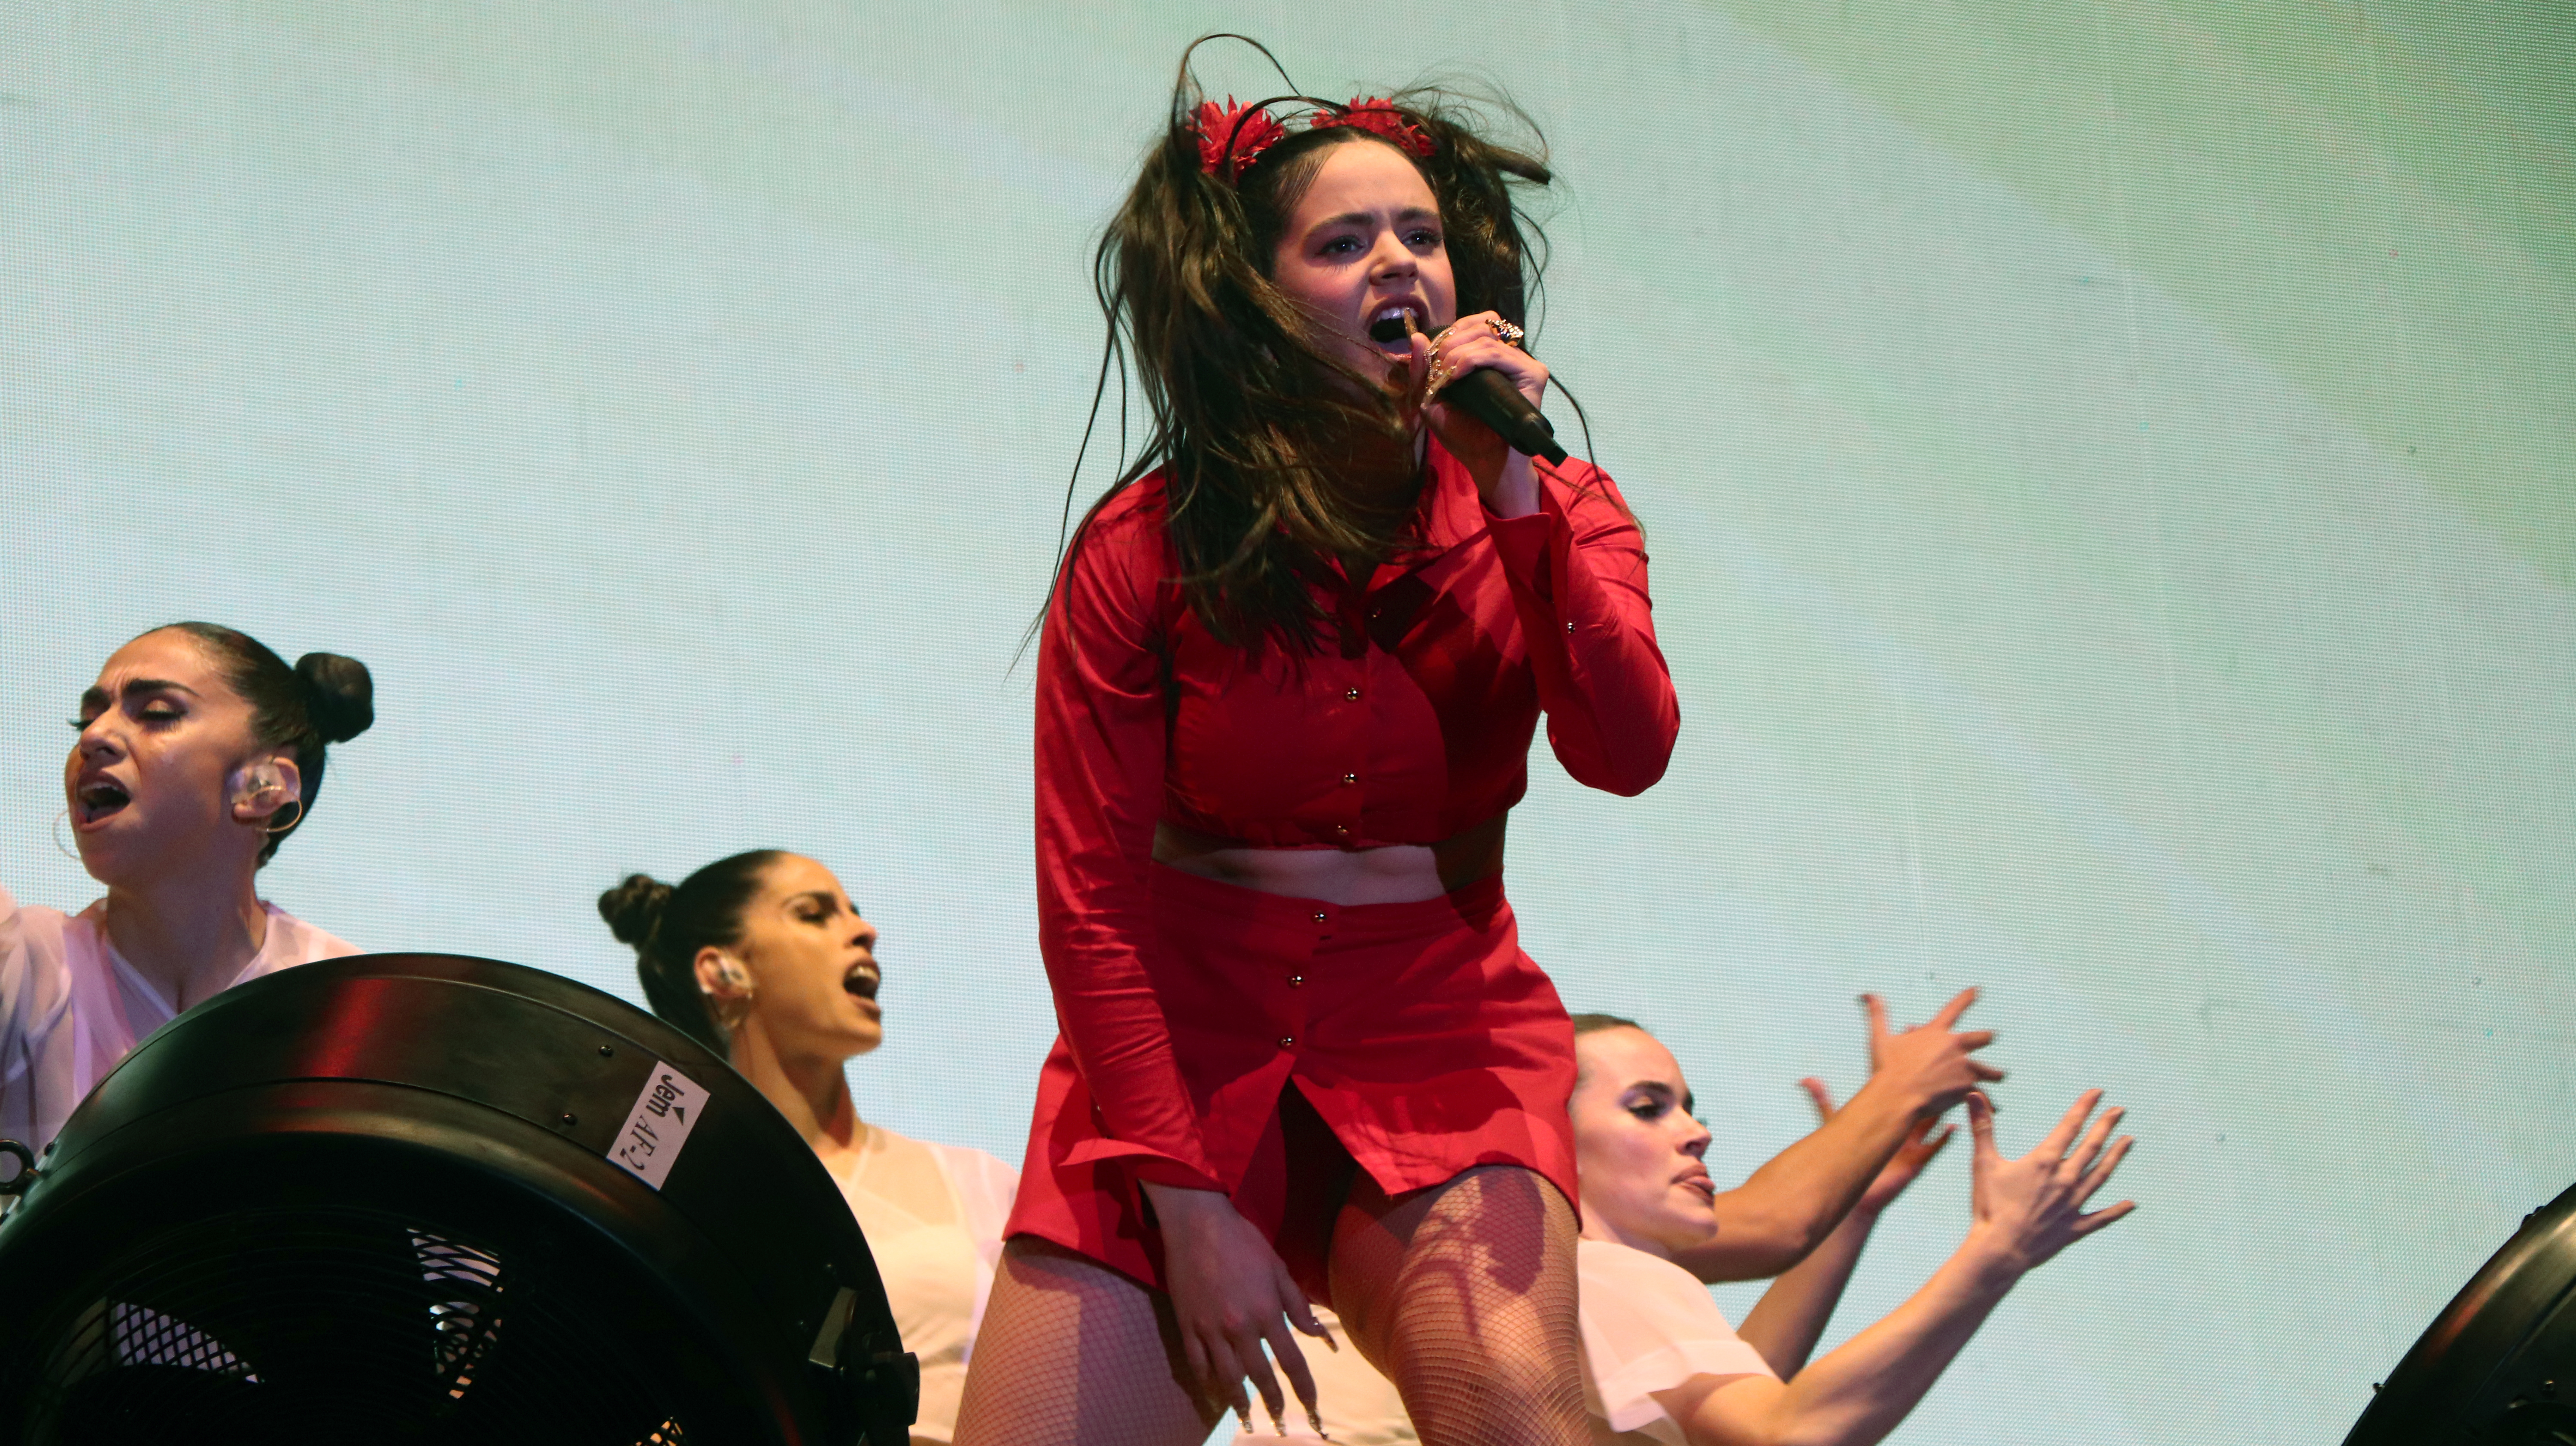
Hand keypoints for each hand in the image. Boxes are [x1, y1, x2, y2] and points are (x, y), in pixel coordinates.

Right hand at [1142, 1182, 1332, 1428]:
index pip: (1292, 1362)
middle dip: (1274, 1403)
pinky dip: (1207, 1384)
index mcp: (1267, 1312)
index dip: (1304, 1389)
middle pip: (1260, 1377)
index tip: (1313, 1409)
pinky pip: (1197, 1364)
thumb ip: (1298, 1306)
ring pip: (1227, 1378)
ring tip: (1248, 1418)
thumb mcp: (1278, 1268)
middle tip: (1281, 1422)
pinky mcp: (1187, 1326)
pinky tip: (1215, 1394)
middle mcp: (1240, 1327)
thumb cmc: (1243, 1241)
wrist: (1197, 1224)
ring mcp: (1210, 1330)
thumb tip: (1320, 1337)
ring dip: (1239, 1402)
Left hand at [1402, 310, 1547, 514]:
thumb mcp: (1431, 399)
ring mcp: (1523, 364)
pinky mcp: (1533, 374)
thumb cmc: (1462, 434)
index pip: (1476, 323)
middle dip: (1452, 341)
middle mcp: (1510, 356)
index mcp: (1491, 357)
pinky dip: (1472, 359)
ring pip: (1486, 337)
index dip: (1453, 332)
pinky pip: (1498, 354)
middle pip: (1482, 323)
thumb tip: (1417, 336)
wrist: (1485, 461)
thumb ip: (1422, 369)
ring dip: (1457, 353)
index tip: (1435, 356)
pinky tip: (1458, 376)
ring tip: (1447, 376)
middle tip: (1439, 367)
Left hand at [1802, 1076, 1952, 1216]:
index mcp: (1885, 1116)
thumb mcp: (1834, 1124)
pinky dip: (1944, 1139)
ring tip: (1955, 1090)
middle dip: (1929, 1082)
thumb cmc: (1844, 1157)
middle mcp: (1899, 1127)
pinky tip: (1953, 1128)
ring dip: (1942, 1107)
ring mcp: (1909, 1144)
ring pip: (1931, 1121)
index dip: (1904, 1069)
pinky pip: (1934, 1148)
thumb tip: (1803, 1078)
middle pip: (1918, 1100)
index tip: (1911, 1048)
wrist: (1852, 1189)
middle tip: (1940, 1062)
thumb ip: (1822, 1101)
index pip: (1897, 1088)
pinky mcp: (1914, 1162)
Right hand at [1862, 987, 2004, 1121]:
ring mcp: (1963, 1067)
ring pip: (1990, 1069)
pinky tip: (1996, 1107)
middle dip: (1986, 1037)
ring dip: (1994, 1073)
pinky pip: (1985, 1095)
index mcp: (1935, 1032)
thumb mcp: (1879, 1038)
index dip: (1967, 997)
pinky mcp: (1967, 1087)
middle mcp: (1954, 1046)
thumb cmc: (1887, 1068)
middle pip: (1982, 1037)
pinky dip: (1989, 1101)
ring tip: (1999, 1075)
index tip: (1978, 989)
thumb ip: (1877, 1013)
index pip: (1954, 1008)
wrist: (1897, 1096)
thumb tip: (1867, 994)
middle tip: (1991, 1037)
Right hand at [1962, 1089, 2134, 1275]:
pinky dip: (2116, 1210)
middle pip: (2091, 1147)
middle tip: (2119, 1110)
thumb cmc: (1989, 1206)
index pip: (2069, 1127)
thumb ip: (1982, 1127)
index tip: (2098, 1092)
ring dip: (2115, 1156)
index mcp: (2044, 1162)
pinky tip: (2131, 1204)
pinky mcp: (2074, 1227)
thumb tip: (1973, 1094)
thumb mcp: (1983, 1162)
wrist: (2000, 1250)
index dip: (2084, 1107)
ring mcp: (2073, 1204)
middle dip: (2106, 1126)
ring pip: (2101, 1175)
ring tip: (2129, 1140)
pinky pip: (2101, 1217)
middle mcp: (2065, 1180)